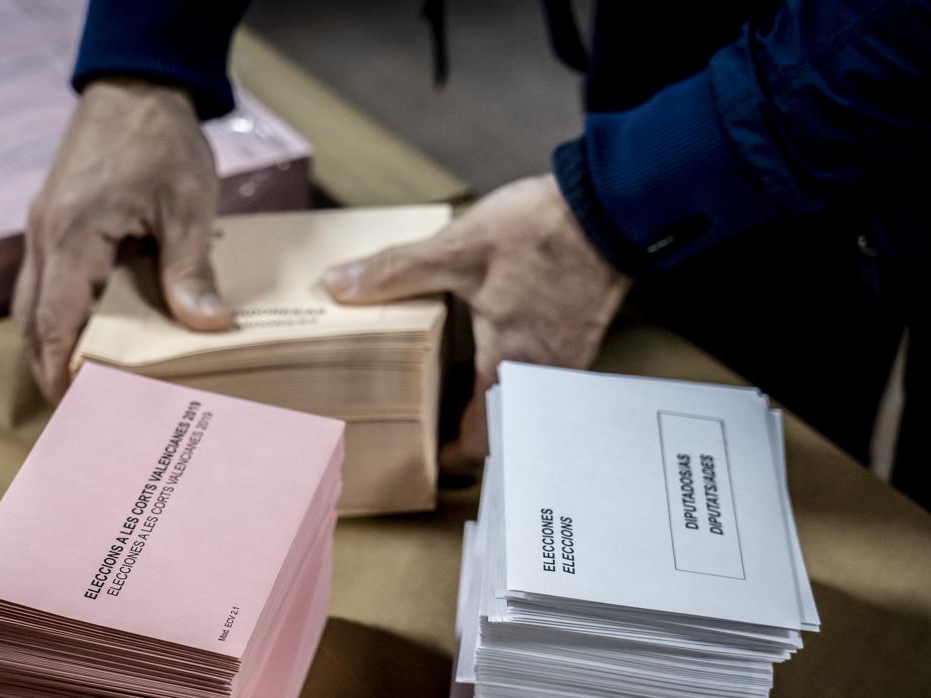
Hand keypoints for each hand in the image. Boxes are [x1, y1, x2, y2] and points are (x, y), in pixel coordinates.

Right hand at [13, 79, 231, 400]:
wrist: (136, 83)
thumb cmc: (161, 140)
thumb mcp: (189, 206)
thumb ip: (191, 268)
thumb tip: (207, 326)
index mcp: (72, 236)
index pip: (54, 320)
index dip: (60, 369)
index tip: (74, 407)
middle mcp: (45, 235)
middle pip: (30, 319)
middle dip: (48, 365)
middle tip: (80, 408)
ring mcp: (44, 225)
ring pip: (30, 300)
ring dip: (49, 340)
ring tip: (82, 378)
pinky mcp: (54, 217)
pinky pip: (43, 277)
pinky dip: (56, 311)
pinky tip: (88, 327)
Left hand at [321, 174, 629, 464]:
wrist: (610, 207)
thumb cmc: (541, 232)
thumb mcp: (456, 249)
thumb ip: (395, 271)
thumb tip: (338, 286)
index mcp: (509, 365)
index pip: (479, 439)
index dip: (449, 455)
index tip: (422, 454)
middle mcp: (542, 373)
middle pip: (500, 423)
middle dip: (464, 429)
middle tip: (426, 419)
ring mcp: (565, 357)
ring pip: (520, 399)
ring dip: (488, 400)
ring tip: (449, 386)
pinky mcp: (577, 335)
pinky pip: (539, 373)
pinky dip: (511, 372)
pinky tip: (489, 345)